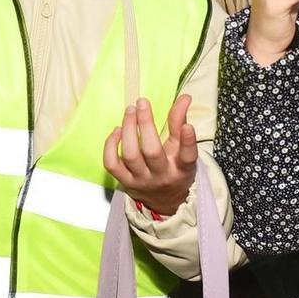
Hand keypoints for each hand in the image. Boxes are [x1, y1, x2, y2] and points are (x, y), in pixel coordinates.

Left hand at [102, 96, 197, 215]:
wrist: (163, 200)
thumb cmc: (173, 167)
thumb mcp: (182, 149)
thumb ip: (180, 122)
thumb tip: (185, 97)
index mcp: (181, 168)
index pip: (188, 156)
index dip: (188, 142)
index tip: (188, 126)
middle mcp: (162, 175)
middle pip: (152, 151)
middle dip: (145, 124)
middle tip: (142, 103)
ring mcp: (141, 180)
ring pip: (130, 155)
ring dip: (128, 129)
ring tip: (130, 111)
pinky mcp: (125, 182)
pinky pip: (111, 164)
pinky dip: (110, 145)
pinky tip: (117, 130)